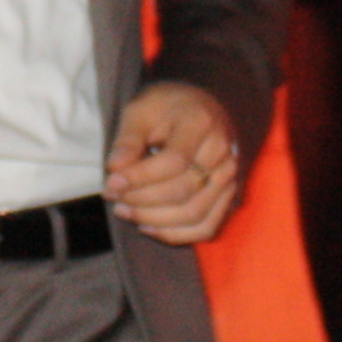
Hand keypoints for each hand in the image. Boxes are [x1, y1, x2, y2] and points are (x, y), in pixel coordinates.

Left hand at [104, 80, 243, 245]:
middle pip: (183, 190)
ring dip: (154, 220)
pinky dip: (175, 234)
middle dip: (142, 200)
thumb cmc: (165, 108)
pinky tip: (148, 227)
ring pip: (194, 214)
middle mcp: (222, 151)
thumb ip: (127, 140)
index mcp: (201, 123)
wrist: (198, 107)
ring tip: (124, 211)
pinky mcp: (228, 195)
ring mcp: (229, 176)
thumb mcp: (140, 111)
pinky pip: (206, 227)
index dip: (140, 178)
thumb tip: (114, 169)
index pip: (174, 161)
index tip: (111, 182)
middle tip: (113, 197)